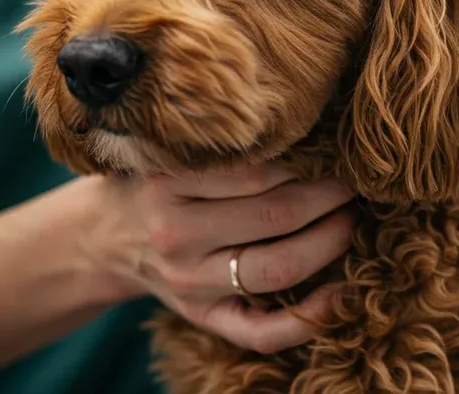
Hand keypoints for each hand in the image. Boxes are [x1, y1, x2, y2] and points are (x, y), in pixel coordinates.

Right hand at [87, 167, 354, 354]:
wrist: (102, 237)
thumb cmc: (155, 184)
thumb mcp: (170, 155)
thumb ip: (221, 148)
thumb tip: (304, 127)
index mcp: (169, 185)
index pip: (258, 171)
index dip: (309, 162)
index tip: (337, 150)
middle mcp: (177, 235)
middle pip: (277, 216)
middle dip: (331, 197)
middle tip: (357, 182)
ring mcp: (190, 283)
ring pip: (278, 269)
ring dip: (330, 242)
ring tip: (352, 219)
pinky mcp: (202, 318)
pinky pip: (262, 331)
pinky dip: (309, 318)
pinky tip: (341, 293)